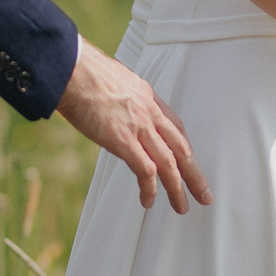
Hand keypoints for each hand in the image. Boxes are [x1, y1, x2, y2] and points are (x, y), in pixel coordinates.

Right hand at [52, 37, 210, 212]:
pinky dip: (150, 189)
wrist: (71, 69)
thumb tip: (120, 111)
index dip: (185, 151)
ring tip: (182, 206)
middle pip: (182, 148)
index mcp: (149, 97)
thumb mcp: (116, 82)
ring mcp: (139, 126)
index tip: (191, 165)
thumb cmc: (84, 73)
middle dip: (195, 174)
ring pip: (169, 163)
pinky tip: (149, 201)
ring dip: (178, 188)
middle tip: (204, 194)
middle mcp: (150, 112)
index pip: (177, 129)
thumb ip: (126, 100)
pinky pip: (145, 170)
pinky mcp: (122, 139)